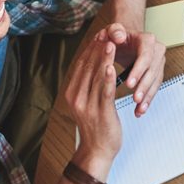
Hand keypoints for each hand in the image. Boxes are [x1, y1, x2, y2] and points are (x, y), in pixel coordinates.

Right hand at [63, 39, 121, 169]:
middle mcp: (76, 98)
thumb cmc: (95, 126)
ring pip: (97, 77)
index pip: (81, 65)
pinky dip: (108, 78)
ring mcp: (87, 106)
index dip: (90, 48)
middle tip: (106, 32)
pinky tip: (112, 67)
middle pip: (88, 67)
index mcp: (71, 93)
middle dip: (98, 48)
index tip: (98, 34)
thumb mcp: (86, 101)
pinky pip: (105, 92)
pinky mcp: (101, 112)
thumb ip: (87, 84)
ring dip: (104, 58)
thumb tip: (93, 63)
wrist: (96, 151)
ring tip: (111, 43)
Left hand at [98, 23, 164, 116]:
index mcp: (147, 40)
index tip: (129, 84)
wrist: (124, 40)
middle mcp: (156, 50)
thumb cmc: (118, 35)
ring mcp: (158, 62)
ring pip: (155, 81)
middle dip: (144, 86)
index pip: (145, 56)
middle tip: (135, 99)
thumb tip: (119, 36)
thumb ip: (114, 30)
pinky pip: (154, 87)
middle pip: (152, 71)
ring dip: (147, 96)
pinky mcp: (156, 73)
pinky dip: (148, 99)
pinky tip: (140, 109)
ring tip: (138, 108)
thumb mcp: (113, 30)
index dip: (138, 71)